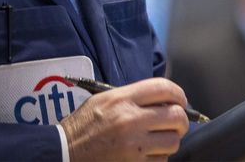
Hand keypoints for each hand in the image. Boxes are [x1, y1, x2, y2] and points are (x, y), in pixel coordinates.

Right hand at [60, 77, 188, 160]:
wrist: (64, 152)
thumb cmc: (83, 126)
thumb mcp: (104, 99)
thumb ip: (133, 96)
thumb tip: (163, 99)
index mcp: (123, 99)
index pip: (165, 89)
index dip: (178, 94)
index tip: (180, 100)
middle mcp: (130, 120)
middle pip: (176, 116)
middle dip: (181, 119)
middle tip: (176, 122)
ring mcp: (133, 145)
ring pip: (173, 141)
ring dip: (170, 140)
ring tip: (159, 139)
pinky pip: (161, 160)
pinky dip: (158, 157)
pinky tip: (146, 153)